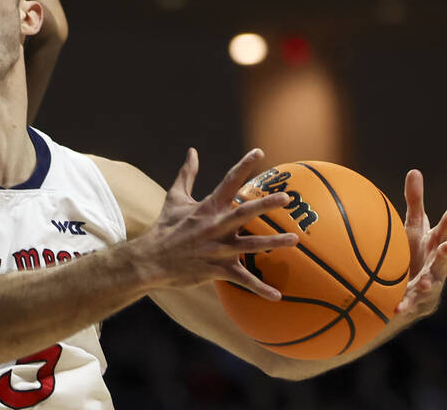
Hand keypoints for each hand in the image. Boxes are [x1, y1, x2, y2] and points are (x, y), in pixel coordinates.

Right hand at [134, 148, 298, 300]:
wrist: (151, 259)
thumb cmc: (165, 227)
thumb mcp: (174, 198)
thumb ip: (187, 174)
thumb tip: (192, 151)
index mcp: (207, 207)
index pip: (228, 182)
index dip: (244, 166)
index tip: (259, 152)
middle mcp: (215, 226)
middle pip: (244, 213)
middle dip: (265, 205)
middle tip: (286, 198)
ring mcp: (217, 248)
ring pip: (249, 245)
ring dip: (273, 243)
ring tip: (295, 239)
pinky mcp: (217, 269)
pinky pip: (242, 279)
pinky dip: (260, 288)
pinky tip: (277, 295)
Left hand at [394, 169, 446, 317]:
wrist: (414, 285)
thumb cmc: (415, 250)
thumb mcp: (414, 225)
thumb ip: (415, 201)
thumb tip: (415, 171)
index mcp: (436, 243)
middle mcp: (437, 263)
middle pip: (444, 258)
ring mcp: (431, 282)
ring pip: (432, 282)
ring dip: (429, 282)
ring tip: (424, 282)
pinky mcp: (419, 299)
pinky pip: (410, 302)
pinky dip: (404, 304)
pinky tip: (396, 308)